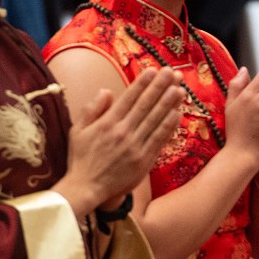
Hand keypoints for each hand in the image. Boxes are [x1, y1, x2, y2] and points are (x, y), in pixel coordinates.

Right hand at [55, 67, 184, 215]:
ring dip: (170, 102)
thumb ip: (91, 109)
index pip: (129, 97)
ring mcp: (135, 146)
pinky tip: (178, 113)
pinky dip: (169, 125)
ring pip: (156, 120)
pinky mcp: (144, 160)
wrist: (86, 188)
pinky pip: (159, 139)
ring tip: (180, 88)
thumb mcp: (77, 130)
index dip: (143, 83)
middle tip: (174, 72)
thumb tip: (107, 91)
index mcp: (107, 123)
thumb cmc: (81, 159)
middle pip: (146, 105)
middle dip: (161, 86)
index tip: (154, 69)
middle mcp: (123, 132)